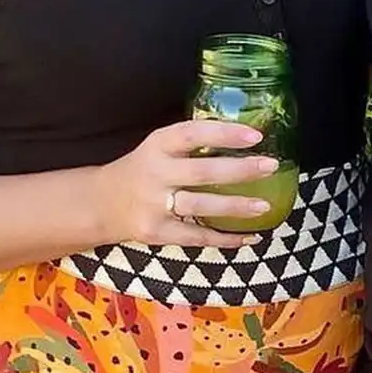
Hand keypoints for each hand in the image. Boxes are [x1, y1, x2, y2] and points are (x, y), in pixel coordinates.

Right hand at [95, 119, 279, 249]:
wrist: (101, 203)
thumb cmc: (144, 170)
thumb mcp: (158, 148)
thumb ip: (191, 143)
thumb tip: (246, 136)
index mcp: (157, 146)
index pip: (192, 134)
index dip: (224, 133)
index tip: (255, 135)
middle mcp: (154, 174)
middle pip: (201, 172)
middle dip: (239, 170)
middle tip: (270, 166)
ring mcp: (154, 205)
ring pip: (200, 207)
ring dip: (235, 207)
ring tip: (264, 206)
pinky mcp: (156, 232)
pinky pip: (196, 237)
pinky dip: (225, 239)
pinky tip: (249, 236)